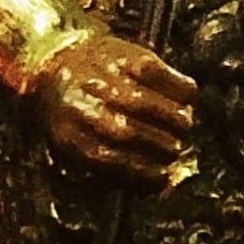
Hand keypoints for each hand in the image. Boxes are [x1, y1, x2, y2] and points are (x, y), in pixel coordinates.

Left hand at [25, 30, 196, 184]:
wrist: (57, 58)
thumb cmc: (71, 110)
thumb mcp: (71, 143)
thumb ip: (105, 168)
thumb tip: (157, 187)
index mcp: (68, 134)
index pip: (111, 159)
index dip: (143, 172)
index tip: (162, 177)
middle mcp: (84, 105)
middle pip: (131, 133)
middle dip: (162, 146)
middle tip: (174, 150)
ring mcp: (106, 79)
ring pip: (150, 106)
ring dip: (176, 121)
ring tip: (184, 126)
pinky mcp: (128, 56)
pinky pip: (164, 76)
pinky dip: (181, 91)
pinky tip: (186, 100)